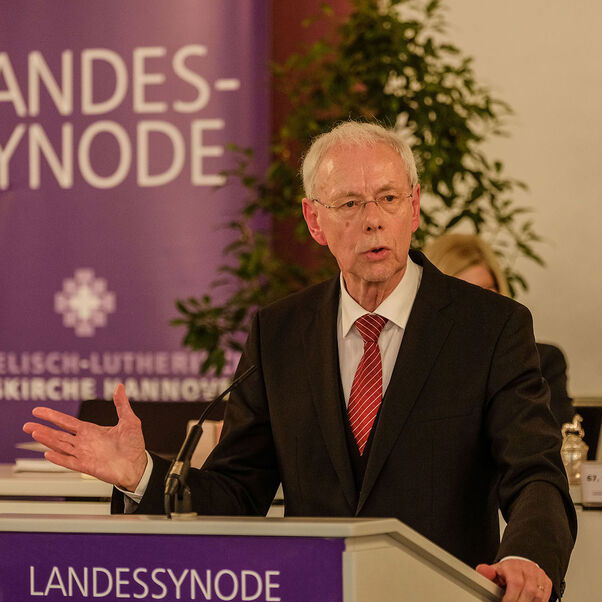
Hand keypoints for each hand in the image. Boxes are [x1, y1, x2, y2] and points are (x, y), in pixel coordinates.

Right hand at [23, 384, 146, 491]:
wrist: (138, 466)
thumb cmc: (134, 445)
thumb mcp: (129, 421)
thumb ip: (121, 404)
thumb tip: (119, 386)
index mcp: (91, 431)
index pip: (67, 422)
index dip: (53, 416)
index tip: (37, 411)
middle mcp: (84, 442)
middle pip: (58, 434)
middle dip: (43, 428)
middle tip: (26, 424)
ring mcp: (84, 454)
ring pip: (61, 445)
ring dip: (47, 440)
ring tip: (33, 432)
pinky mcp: (87, 466)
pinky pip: (69, 461)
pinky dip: (59, 457)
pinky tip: (47, 453)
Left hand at [476, 559, 551, 600]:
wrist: (521, 563)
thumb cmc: (508, 570)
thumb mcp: (495, 570)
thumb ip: (487, 572)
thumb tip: (481, 570)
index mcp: (513, 566)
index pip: (516, 583)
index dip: (511, 597)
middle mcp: (528, 570)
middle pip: (529, 591)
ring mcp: (539, 576)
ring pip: (539, 596)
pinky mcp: (547, 583)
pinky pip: (545, 597)